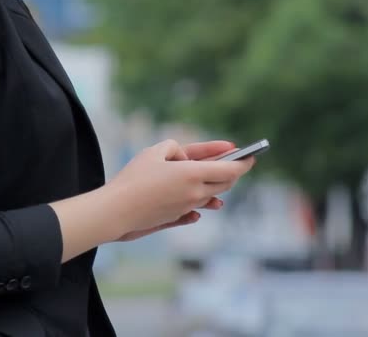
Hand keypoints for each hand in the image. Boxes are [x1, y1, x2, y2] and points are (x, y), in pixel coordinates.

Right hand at [104, 139, 254, 241]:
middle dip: (231, 173)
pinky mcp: (176, 218)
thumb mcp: (154, 152)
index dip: (242, 163)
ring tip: (215, 178)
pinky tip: (202, 206)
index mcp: (192, 174)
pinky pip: (196, 211)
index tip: (251, 157)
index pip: (229, 170)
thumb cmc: (133, 178)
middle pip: (224, 184)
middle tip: (234, 163)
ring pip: (211, 198)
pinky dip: (202, 204)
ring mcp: (186, 208)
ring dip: (216, 188)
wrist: (117, 211)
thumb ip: (174, 148)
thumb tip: (184, 158)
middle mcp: (195, 194)